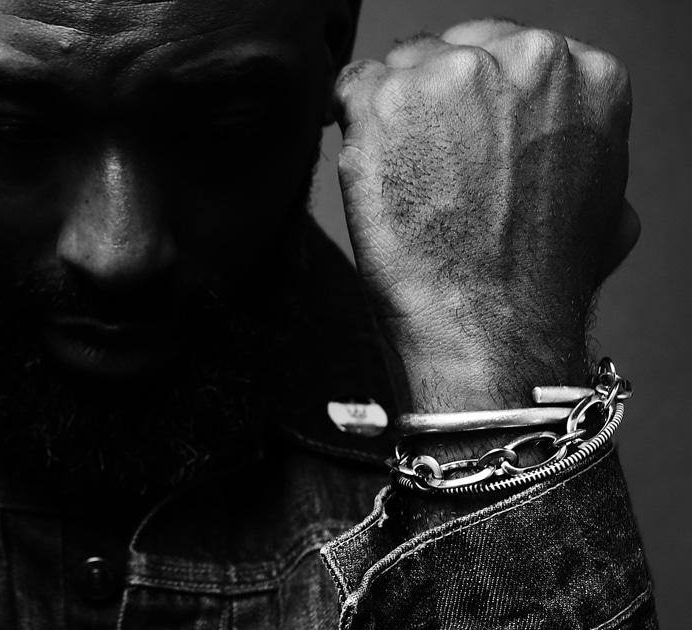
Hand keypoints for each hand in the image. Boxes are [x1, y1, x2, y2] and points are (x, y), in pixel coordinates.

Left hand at [334, 19, 637, 412]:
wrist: (490, 322)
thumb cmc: (539, 279)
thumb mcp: (605, 205)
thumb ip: (579, 150)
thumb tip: (558, 150)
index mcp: (584, 74)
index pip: (508, 50)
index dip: (479, 94)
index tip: (463, 127)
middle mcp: (522, 60)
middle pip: (451, 50)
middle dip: (435, 97)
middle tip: (427, 154)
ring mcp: (448, 76)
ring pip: (400, 68)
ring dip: (393, 113)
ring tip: (401, 171)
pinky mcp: (384, 102)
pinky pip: (350, 85)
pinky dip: (348, 118)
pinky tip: (365, 157)